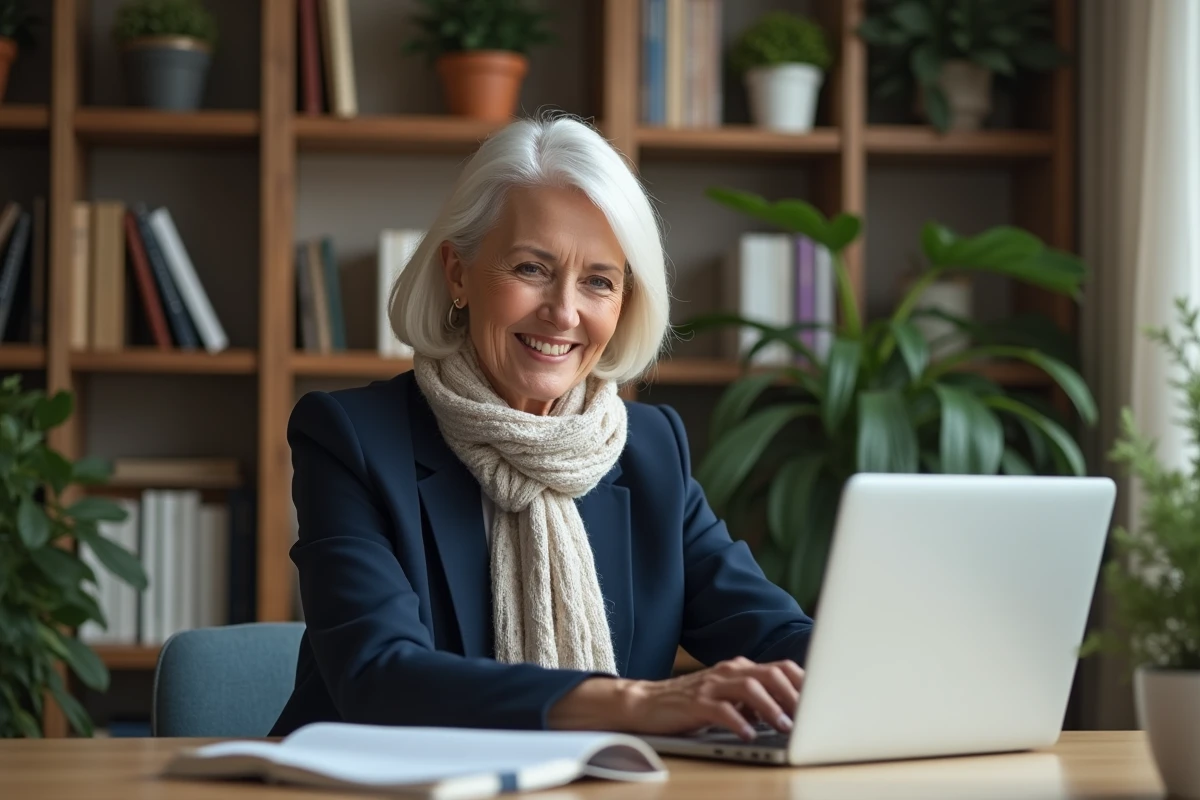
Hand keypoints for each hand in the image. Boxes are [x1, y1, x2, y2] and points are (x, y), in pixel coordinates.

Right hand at [548, 656, 803, 741]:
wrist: (646, 703)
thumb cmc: (692, 704)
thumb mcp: (728, 698)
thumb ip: (755, 700)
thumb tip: (792, 713)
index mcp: (740, 668)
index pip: (781, 668)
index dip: (804, 684)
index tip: (824, 701)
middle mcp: (728, 671)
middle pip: (771, 674)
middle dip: (794, 696)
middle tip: (810, 717)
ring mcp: (711, 685)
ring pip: (750, 688)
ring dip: (771, 708)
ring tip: (785, 727)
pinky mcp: (695, 702)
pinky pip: (721, 710)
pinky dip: (738, 721)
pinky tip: (748, 734)